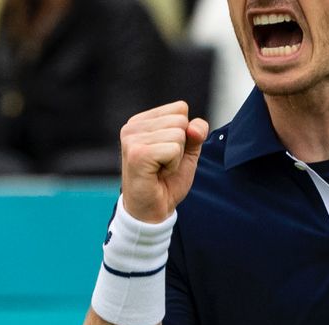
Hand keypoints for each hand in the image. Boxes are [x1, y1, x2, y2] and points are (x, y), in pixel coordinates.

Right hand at [120, 101, 208, 222]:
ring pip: (178, 135)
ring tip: (160, 169)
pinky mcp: (137, 153)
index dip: (185, 133)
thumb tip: (194, 128)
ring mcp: (132, 139)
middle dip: (181, 146)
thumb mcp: (187, 152)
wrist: (153, 210)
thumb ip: (196, 133)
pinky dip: (173, 165)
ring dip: (176, 157)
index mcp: (142, 121)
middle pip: (180, 120)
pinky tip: (158, 174)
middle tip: (164, 164)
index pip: (180, 108)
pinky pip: (173, 149)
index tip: (168, 152)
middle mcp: (133, 126)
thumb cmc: (167, 181)